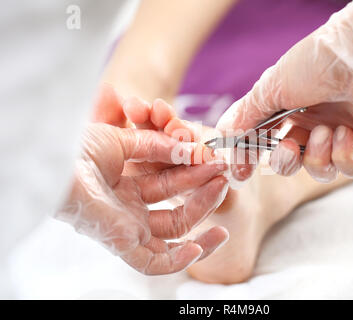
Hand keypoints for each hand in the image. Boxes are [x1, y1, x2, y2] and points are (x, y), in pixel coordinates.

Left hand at [57, 123, 228, 274]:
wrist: (55, 159)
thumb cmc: (78, 148)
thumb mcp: (124, 140)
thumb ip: (156, 147)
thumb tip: (189, 150)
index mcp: (128, 188)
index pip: (170, 185)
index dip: (193, 172)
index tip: (213, 160)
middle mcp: (130, 211)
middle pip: (176, 208)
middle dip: (202, 190)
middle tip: (222, 174)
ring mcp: (128, 229)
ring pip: (173, 236)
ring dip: (201, 216)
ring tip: (221, 191)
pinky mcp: (122, 245)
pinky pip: (155, 263)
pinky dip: (180, 259)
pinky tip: (200, 242)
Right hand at [217, 0, 352, 182]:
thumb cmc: (314, 65)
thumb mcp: (269, 89)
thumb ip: (244, 116)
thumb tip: (224, 139)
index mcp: (290, 110)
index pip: (265, 144)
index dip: (252, 159)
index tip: (241, 173)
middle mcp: (313, 124)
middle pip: (291, 163)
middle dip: (287, 161)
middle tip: (291, 145)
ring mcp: (340, 135)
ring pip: (320, 170)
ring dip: (319, 156)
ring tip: (327, 131)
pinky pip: (351, 168)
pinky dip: (344, 157)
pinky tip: (346, 132)